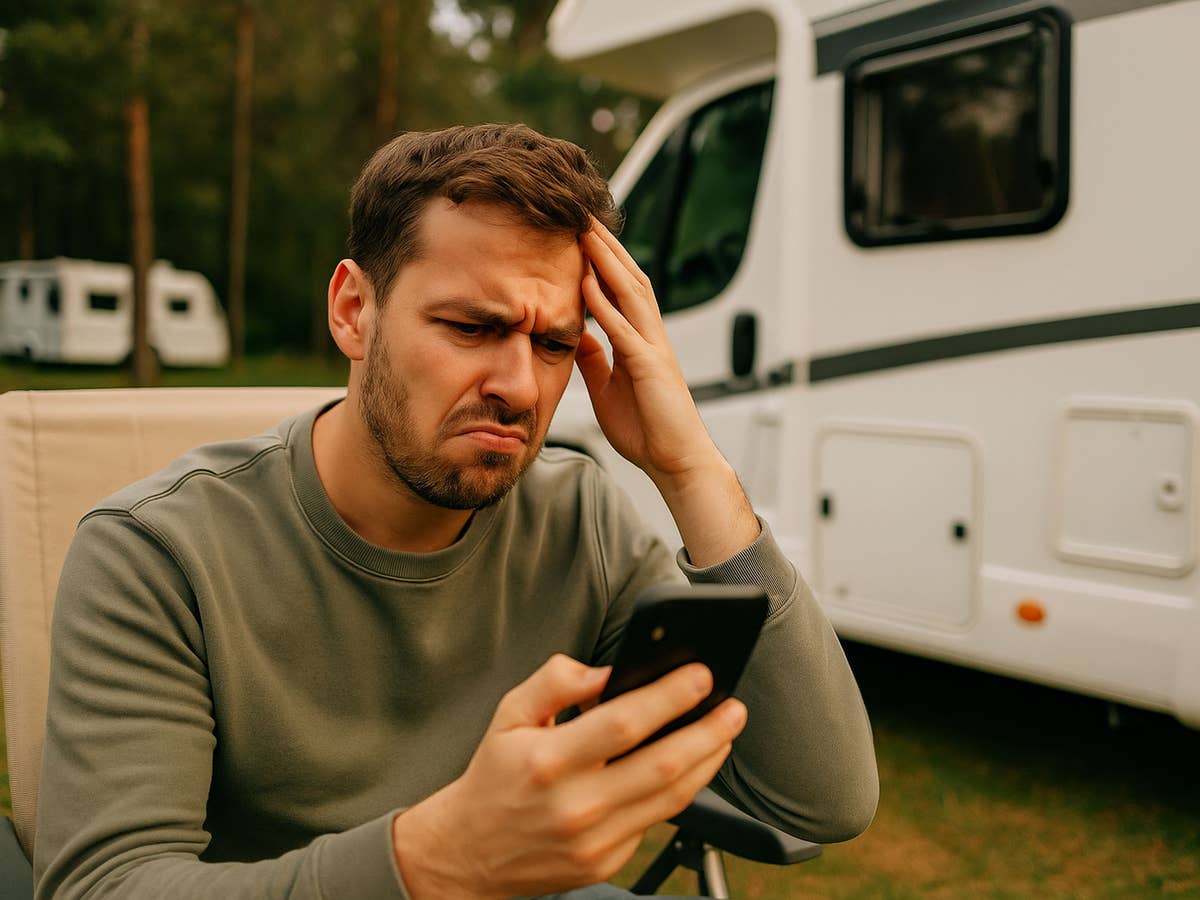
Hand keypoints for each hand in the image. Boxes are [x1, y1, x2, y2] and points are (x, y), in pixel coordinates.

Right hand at [391, 654, 745, 898]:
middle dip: (709, 732)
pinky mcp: (605, 862)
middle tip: (733, 707)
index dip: (669, 697)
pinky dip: (681, 790)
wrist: (468, 852)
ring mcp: (594, 841)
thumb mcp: (509, 715)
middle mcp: (576, 805)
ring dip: (708, 762)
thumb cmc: (494, 777)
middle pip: (663, 765)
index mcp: (548, 761)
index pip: (623, 723)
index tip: (700, 675)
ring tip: (725, 732)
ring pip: (671, 798)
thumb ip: (554, 682)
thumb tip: (604, 671)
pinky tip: (692, 766)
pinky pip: (656, 821)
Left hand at [576, 220, 759, 565]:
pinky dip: (605, 306)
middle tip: (580, 212)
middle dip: (605, 245)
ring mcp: (652, 348)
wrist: (675, 460)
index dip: (600, 258)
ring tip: (583, 232)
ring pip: (631, 293)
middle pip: (628, 277)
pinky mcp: (651, 367)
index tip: (577, 231)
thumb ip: (595, 357)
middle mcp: (649, 335)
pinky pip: (625, 330)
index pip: (619, 288)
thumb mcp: (607, 386)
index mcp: (639, 339)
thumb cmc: (646, 427)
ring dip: (607, 261)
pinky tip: (587, 285)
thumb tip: (576, 334)